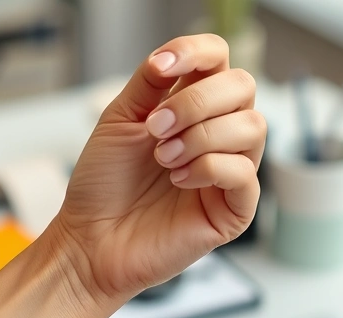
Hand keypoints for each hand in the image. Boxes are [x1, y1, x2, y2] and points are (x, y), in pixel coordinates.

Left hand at [54, 34, 264, 301]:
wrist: (89, 238)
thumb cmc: (103, 185)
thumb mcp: (118, 120)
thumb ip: (148, 83)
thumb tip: (169, 56)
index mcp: (191, 107)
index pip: (218, 59)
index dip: (196, 53)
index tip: (160, 68)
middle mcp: (216, 133)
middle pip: (243, 87)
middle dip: (196, 102)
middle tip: (156, 129)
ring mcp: (229, 171)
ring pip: (252, 127)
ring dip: (201, 136)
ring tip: (164, 158)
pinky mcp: (233, 210)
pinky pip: (245, 174)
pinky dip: (209, 168)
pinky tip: (178, 180)